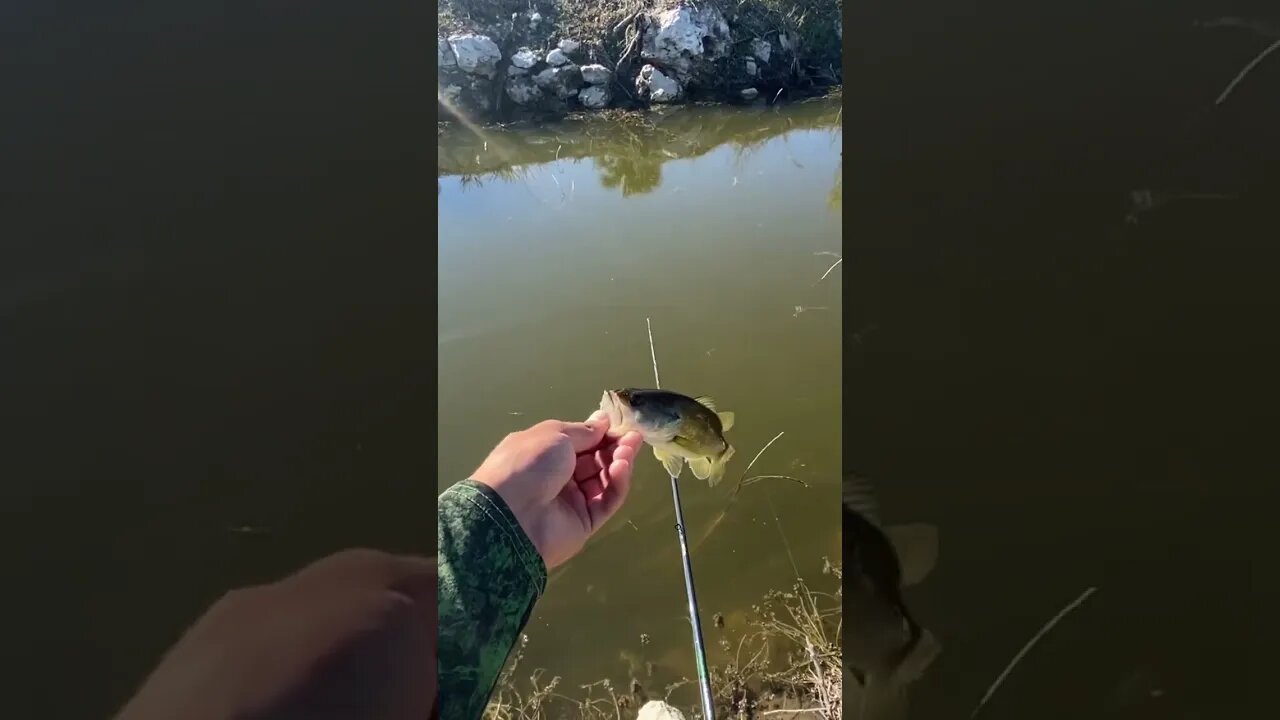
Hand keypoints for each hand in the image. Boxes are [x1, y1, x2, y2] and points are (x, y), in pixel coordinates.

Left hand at [471, 412, 642, 569]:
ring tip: (627, 451)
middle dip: (614, 447)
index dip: (600, 433)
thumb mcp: (554, 435)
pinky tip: (621, 468)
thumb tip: (603, 419)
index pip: (580, 442)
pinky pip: (605, 501)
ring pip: (603, 480)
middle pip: (594, 460)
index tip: (619, 425)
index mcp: (544, 453)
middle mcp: (557, 477)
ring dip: (618, 463)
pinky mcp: (584, 523)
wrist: (511, 516)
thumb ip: (584, 431)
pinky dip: (616, 484)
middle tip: (634, 437)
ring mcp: (571, 501)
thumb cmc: (528, 464)